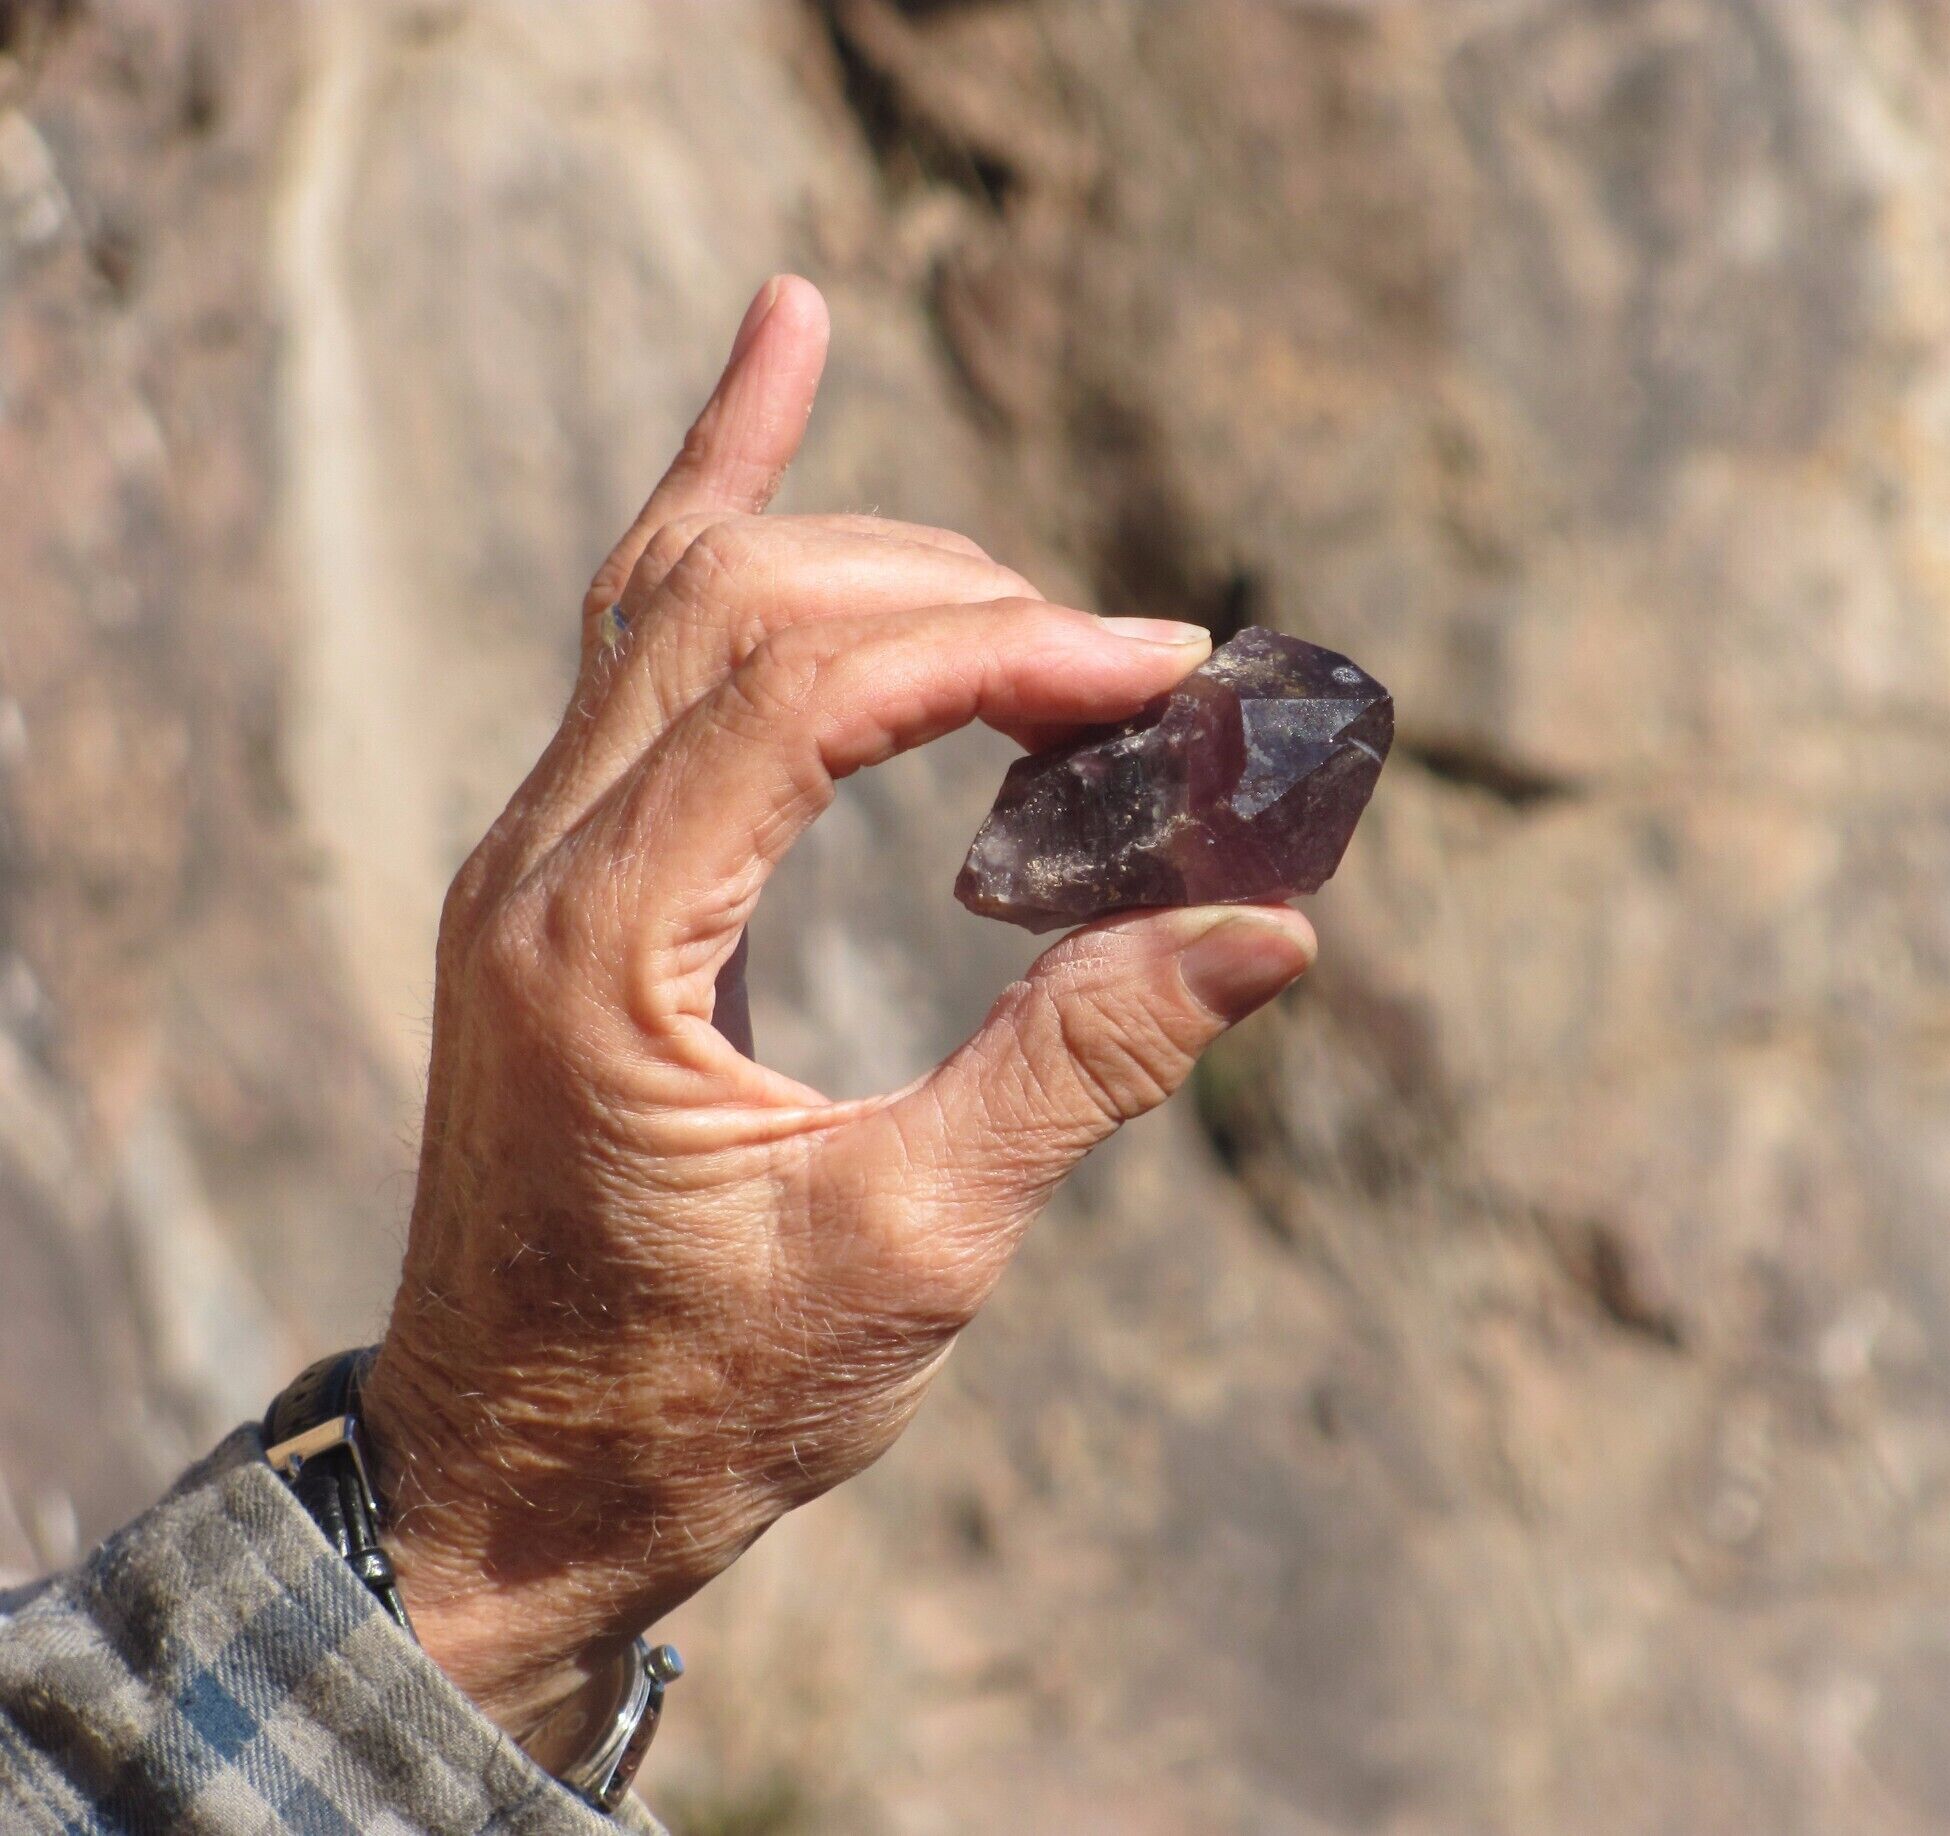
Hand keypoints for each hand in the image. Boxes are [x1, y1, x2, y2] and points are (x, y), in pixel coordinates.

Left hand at [357, 276, 1314, 1759]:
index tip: (1165, 681)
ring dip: (874, 555)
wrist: (511, 1485)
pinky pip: (638, 636)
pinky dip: (721, 489)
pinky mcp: (563, 871)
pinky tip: (783, 345)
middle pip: (743, 598)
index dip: (1005, 653)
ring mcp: (532, 853)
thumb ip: (1081, 1066)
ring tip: (1043, 606)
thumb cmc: (699, 1399)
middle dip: (963, 600)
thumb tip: (1272, 928)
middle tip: (1133, 685)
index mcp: (605, 945)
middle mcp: (538, 861)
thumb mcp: (915, 1249)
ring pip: (683, 590)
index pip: (810, 693)